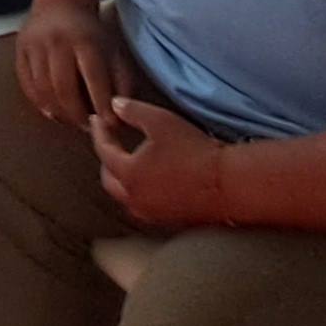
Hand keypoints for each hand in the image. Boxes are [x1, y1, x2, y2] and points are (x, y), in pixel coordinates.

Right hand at [15, 0, 125, 128]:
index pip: (93, 78)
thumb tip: (119, 119)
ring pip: (42, 90)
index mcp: (85, 40)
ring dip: (57, 112)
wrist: (60, 4)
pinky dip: (39, 103)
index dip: (101, 105)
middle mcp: (57, 41)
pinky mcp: (20, 50)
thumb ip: (121, 85)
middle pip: (63, 88)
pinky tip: (51, 109)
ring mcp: (35, 45)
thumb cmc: (90, 34)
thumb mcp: (113, 53)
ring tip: (69, 120)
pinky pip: (27, 85)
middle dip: (75, 114)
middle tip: (85, 126)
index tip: (107, 124)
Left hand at [91, 95, 227, 226]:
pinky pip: (144, 206)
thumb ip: (132, 111)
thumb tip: (114, 105)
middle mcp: (134, 198)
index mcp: (127, 174)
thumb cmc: (194, 150)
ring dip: (121, 179)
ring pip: (125, 196)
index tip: (98, 120)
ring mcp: (151, 212)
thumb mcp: (159, 121)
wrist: (227, 183)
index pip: (103, 151)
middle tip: (110, 143)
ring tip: (128, 163)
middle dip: (106, 160)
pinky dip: (140, 192)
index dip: (99, 132)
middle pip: (109, 179)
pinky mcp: (168, 220)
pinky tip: (150, 182)